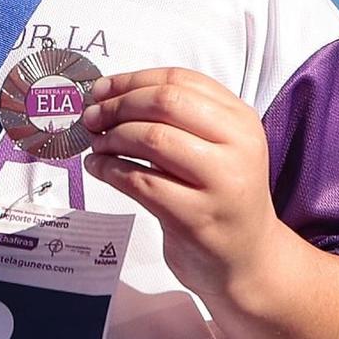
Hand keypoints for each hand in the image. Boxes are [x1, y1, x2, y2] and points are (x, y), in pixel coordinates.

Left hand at [81, 68, 275, 297]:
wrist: (246, 258)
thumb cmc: (219, 196)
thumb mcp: (215, 147)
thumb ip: (176, 118)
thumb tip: (108, 96)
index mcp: (241, 120)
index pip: (181, 80)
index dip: (132, 80)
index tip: (101, 89)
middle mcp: (237, 147)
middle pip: (165, 103)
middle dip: (118, 106)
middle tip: (92, 117)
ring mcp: (220, 184)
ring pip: (152, 139)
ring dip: (112, 138)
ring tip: (96, 144)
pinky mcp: (196, 218)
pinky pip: (140, 182)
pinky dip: (109, 170)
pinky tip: (99, 168)